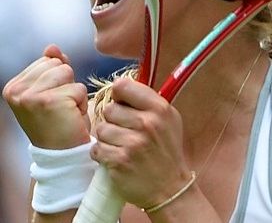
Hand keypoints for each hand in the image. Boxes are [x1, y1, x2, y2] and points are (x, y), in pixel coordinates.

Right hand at [2, 44, 90, 148]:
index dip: (59, 80)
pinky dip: (81, 103)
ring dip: (74, 92)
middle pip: (58, 65)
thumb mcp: (52, 90)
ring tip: (66, 111)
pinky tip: (71, 118)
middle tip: (61, 108)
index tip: (53, 102)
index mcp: (14, 86)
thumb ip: (51, 67)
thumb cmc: (60, 121)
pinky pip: (78, 88)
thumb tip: (52, 47)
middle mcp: (16, 91)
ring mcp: (31, 97)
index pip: (48, 60)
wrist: (62, 155)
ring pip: (68, 73)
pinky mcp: (50, 102)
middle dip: (67, 84)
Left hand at [91, 77, 191, 207]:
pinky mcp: (119, 162)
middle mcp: (146, 123)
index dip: (119, 95)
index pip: (123, 86)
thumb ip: (148, 101)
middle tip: (124, 130)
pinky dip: (102, 153)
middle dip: (113, 119)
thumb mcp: (169, 119)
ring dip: (107, 137)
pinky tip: (114, 156)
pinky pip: (97, 148)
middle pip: (109, 108)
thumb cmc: (167, 150)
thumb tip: (121, 87)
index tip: (122, 103)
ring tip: (119, 144)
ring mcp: (132, 143)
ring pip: (101, 128)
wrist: (170, 188)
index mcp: (159, 108)